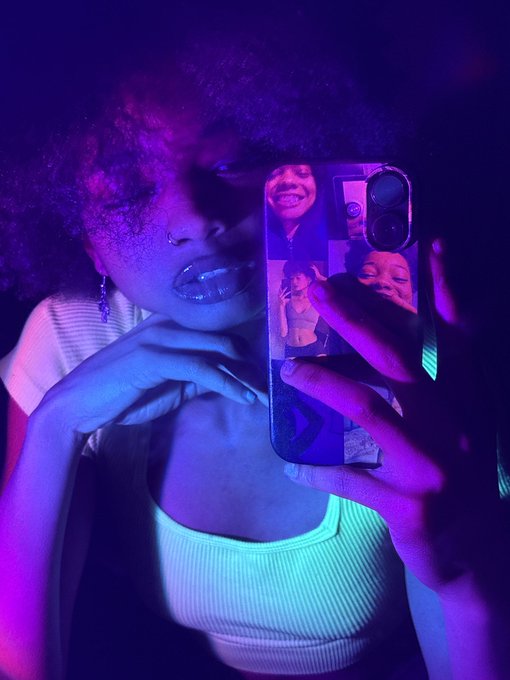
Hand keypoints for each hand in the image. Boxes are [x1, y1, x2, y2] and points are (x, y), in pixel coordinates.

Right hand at [37, 313, 259, 433]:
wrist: (78, 404)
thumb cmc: (120, 395)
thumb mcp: (166, 385)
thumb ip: (194, 377)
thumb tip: (225, 379)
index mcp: (168, 326)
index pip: (217, 332)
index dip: (244, 352)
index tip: (264, 374)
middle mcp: (167, 325)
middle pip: (225, 339)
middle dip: (251, 365)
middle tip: (269, 388)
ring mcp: (160, 338)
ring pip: (218, 351)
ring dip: (245, 377)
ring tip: (263, 396)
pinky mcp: (154, 358)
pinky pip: (203, 368)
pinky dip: (228, 384)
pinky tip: (244, 398)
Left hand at [280, 242, 499, 593]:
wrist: (476, 554)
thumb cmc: (457, 481)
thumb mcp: (456, 431)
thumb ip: (431, 392)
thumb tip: (377, 355)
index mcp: (465, 402)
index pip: (458, 336)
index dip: (447, 291)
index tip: (433, 244)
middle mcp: (454, 424)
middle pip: (397, 359)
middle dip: (354, 320)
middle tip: (315, 291)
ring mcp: (433, 465)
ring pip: (369, 410)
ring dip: (324, 384)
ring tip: (290, 371)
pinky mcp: (411, 507)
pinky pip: (351, 481)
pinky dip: (319, 472)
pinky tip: (292, 466)